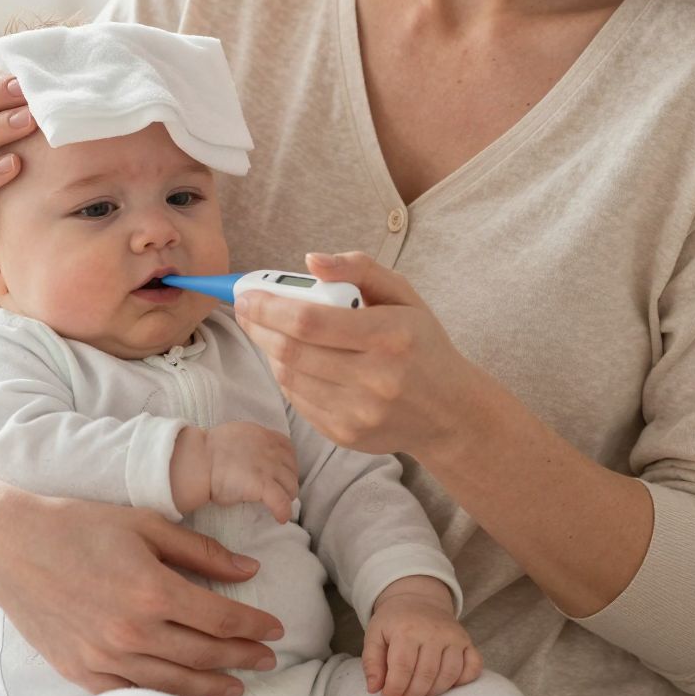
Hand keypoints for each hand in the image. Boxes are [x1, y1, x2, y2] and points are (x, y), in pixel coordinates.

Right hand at [0, 482, 285, 695]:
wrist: (8, 545)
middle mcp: (133, 631)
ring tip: (239, 686)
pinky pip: (133, 695)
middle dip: (243, 659)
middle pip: (205, 654)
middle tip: (268, 659)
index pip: (222, 619)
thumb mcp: (145, 524)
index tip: (277, 628)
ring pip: (175, 683)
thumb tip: (249, 572)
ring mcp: (105, 656)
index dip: (255, 626)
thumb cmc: (78, 525)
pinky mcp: (80, 671)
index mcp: (153, 590)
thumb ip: (200, 551)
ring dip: (214, 686)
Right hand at [178, 420, 298, 523]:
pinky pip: (282, 502)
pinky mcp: (263, 485)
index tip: (279, 474)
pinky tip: (280, 518)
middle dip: (287, 482)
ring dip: (286, 497)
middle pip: (292, 470)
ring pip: (291, 487)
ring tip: (277, 505)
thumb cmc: (208, 451)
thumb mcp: (237, 436)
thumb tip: (254, 456)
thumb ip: (251, 444)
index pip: (288, 450)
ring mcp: (269, 468)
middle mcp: (271, 450)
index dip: (287, 464)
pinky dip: (283, 512)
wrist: (199, 461)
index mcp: (265, 436)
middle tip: (277, 492)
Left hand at [235, 249, 467, 458]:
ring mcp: (359, 412)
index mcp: (389, 336)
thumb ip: (359, 269)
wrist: (448, 411)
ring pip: (289, 377)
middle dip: (258, 326)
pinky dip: (287, 377)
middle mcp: (375, 379)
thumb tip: (310, 260)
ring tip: (268, 331)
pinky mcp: (346, 435)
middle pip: (292, 351)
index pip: (310, 321)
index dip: (269, 307)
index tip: (247, 295)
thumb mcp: (403, 295)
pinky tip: (293, 360)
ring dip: (270, 350)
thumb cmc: (421, 344)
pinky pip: (298, 401)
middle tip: (246, 309)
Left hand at [362, 587, 482, 695]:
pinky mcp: (467, 642)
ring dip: (433, 693)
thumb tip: (374, 689)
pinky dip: (462, 682)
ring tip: (418, 694)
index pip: (402, 669)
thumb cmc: (395, 621)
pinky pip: (473, 668)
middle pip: (426, 676)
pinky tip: (445, 685)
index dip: (394, 691)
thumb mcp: (374, 635)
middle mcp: (434, 632)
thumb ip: (371, 662)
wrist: (419, 599)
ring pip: (449, 676)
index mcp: (407, 630)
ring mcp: (454, 637)